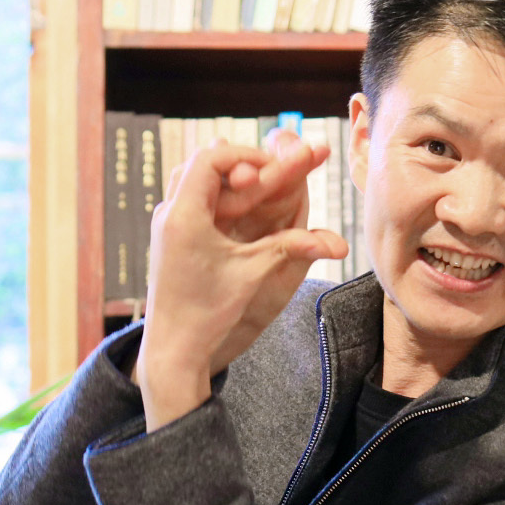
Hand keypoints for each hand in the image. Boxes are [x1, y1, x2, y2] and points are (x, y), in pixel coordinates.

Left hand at [134, 131, 346, 430]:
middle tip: (271, 173)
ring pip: (192, 180)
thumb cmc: (208, 314)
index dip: (247, 156)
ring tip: (257, 187)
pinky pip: (189, 200)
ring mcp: (164, 225)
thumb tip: (340, 245)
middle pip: (201, 164)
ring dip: (226, 180)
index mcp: (184, 214)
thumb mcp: (253, 274)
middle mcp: (168, 213)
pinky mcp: (168, 238)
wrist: (173, 349)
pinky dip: (216, 197)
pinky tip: (239, 209)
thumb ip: (292, 247)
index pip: (212, 158)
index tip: (275, 168)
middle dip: (240, 164)